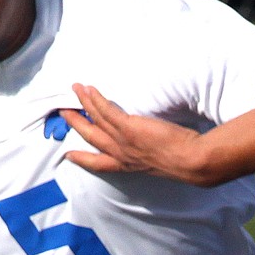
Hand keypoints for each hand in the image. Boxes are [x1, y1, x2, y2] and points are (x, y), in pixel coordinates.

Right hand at [62, 84, 200, 179]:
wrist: (191, 161)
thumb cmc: (183, 161)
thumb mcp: (159, 162)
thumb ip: (149, 155)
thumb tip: (151, 145)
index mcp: (128, 165)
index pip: (99, 164)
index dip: (82, 159)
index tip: (69, 156)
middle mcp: (121, 154)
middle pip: (91, 137)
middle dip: (75, 124)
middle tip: (63, 112)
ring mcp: (123, 140)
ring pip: (96, 119)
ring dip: (84, 103)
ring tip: (75, 89)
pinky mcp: (129, 127)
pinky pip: (106, 110)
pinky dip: (96, 99)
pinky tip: (89, 89)